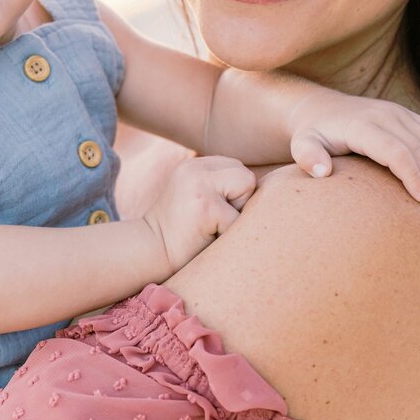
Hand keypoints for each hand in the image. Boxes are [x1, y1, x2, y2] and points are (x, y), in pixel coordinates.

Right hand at [144, 154, 256, 269]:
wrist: (147, 254)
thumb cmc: (179, 236)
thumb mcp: (196, 198)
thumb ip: (220, 186)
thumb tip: (272, 186)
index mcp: (194, 165)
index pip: (237, 170)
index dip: (234, 196)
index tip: (211, 214)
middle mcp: (194, 167)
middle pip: (246, 176)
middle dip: (239, 202)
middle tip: (211, 223)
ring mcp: (199, 184)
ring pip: (248, 188)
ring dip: (236, 215)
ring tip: (210, 227)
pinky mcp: (206, 206)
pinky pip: (239, 220)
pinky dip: (228, 236)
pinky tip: (205, 239)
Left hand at [286, 92, 419, 214]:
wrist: (322, 109)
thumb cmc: (313, 134)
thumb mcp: (301, 144)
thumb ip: (306, 156)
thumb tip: (322, 172)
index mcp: (363, 126)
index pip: (395, 151)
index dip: (411, 175)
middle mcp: (386, 115)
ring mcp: (399, 113)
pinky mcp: (408, 115)